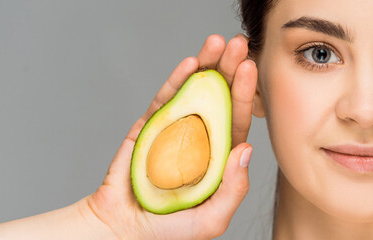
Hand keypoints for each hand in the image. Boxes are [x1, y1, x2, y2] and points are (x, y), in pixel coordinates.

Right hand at [84, 34, 258, 238]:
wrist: (121, 229)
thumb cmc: (169, 229)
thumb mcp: (211, 218)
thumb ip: (233, 189)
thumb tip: (247, 149)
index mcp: (219, 155)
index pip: (236, 119)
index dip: (246, 94)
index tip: (251, 68)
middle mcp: (201, 137)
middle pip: (219, 97)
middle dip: (229, 69)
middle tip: (238, 44)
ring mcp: (175, 129)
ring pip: (195, 91)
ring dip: (207, 65)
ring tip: (217, 42)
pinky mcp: (149, 126)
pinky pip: (165, 100)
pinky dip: (177, 80)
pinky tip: (191, 63)